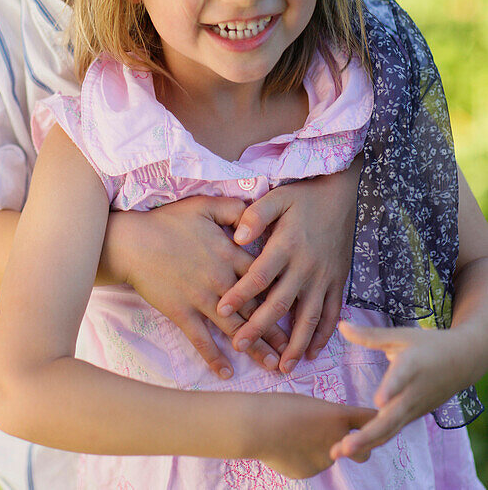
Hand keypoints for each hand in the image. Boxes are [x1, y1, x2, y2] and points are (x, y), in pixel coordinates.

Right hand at [107, 196, 289, 378]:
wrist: (133, 241)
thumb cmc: (168, 221)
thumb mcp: (205, 205)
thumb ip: (235, 209)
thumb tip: (257, 211)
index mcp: (230, 255)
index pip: (264, 278)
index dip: (283, 293)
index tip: (300, 308)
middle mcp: (221, 281)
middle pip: (256, 309)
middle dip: (276, 330)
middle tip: (294, 349)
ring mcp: (202, 299)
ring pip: (235, 328)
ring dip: (255, 348)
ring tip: (273, 365)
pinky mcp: (182, 313)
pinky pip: (201, 339)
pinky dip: (214, 357)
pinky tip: (226, 373)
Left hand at [217, 168, 357, 371]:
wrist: (342, 196)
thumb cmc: (303, 197)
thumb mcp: (277, 197)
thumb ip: (256, 215)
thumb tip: (237, 237)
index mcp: (286, 245)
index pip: (259, 276)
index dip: (239, 294)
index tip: (221, 309)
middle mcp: (305, 267)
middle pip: (279, 304)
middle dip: (259, 328)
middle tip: (240, 346)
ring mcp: (324, 278)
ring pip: (308, 317)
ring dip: (294, 344)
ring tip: (281, 366)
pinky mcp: (338, 282)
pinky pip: (331, 314)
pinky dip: (323, 335)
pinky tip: (311, 353)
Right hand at [256, 393, 373, 477]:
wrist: (256, 426)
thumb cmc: (281, 407)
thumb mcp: (310, 405)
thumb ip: (329, 421)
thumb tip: (337, 440)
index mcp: (339, 417)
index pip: (371, 419)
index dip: (376, 420)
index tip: (379, 421)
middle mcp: (339, 441)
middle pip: (365, 451)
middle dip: (360, 449)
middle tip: (348, 442)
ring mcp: (326, 461)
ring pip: (329, 455)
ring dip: (320, 448)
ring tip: (294, 433)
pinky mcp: (310, 472)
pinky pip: (311, 463)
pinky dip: (302, 456)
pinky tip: (285, 445)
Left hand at [330, 322, 470, 461]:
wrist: (461, 363)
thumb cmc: (428, 345)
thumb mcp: (400, 335)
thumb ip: (370, 335)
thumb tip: (341, 326)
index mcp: (412, 365)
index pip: (401, 378)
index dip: (391, 389)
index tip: (379, 401)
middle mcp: (413, 393)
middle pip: (391, 418)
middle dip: (367, 434)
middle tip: (345, 447)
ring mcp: (414, 408)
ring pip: (390, 430)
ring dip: (366, 442)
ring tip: (340, 452)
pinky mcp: (412, 416)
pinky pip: (392, 431)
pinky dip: (374, 441)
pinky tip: (352, 448)